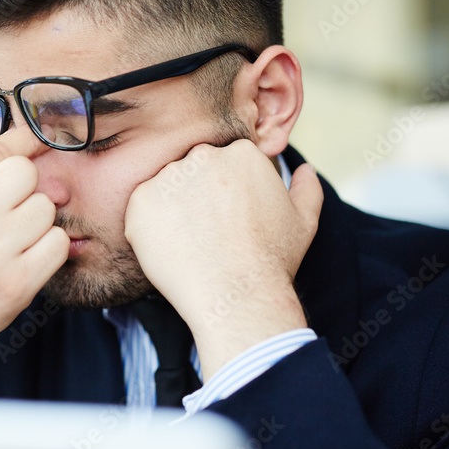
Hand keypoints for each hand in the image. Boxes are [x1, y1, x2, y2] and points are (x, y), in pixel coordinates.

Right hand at [0, 126, 69, 397]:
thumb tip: (33, 148)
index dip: (24, 141)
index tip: (38, 141)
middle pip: (25, 173)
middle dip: (26, 188)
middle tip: (11, 210)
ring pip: (45, 208)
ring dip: (37, 222)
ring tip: (12, 239)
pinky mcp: (16, 283)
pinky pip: (57, 243)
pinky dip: (48, 250)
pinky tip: (25, 259)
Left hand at [124, 140, 322, 378]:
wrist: (236, 295)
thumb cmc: (271, 261)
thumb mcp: (303, 221)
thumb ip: (307, 188)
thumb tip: (306, 169)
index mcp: (241, 153)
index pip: (222, 163)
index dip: (223, 194)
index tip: (227, 219)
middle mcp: (203, 156)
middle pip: (192, 171)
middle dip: (197, 197)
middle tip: (207, 233)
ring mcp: (170, 177)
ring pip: (165, 188)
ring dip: (172, 210)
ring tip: (191, 243)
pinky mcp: (141, 200)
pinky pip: (141, 209)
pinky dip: (150, 227)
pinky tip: (172, 248)